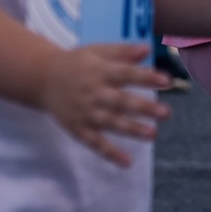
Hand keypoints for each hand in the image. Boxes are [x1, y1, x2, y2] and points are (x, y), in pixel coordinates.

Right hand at [37, 42, 168, 166]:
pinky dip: (110, 153)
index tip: (167, 81)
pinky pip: (95, 143)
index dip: (146, 77)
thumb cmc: (77, 64)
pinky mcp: (78, 128)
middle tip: (166, 113)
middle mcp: (93, 93)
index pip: (126, 74)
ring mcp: (85, 112)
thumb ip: (123, 51)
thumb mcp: (97, 51)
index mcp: (100, 71)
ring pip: (110, 123)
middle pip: (121, 101)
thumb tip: (147, 49)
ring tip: (152, 134)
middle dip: (143, 108)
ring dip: (131, 129)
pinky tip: (127, 162)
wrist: (43, 79)